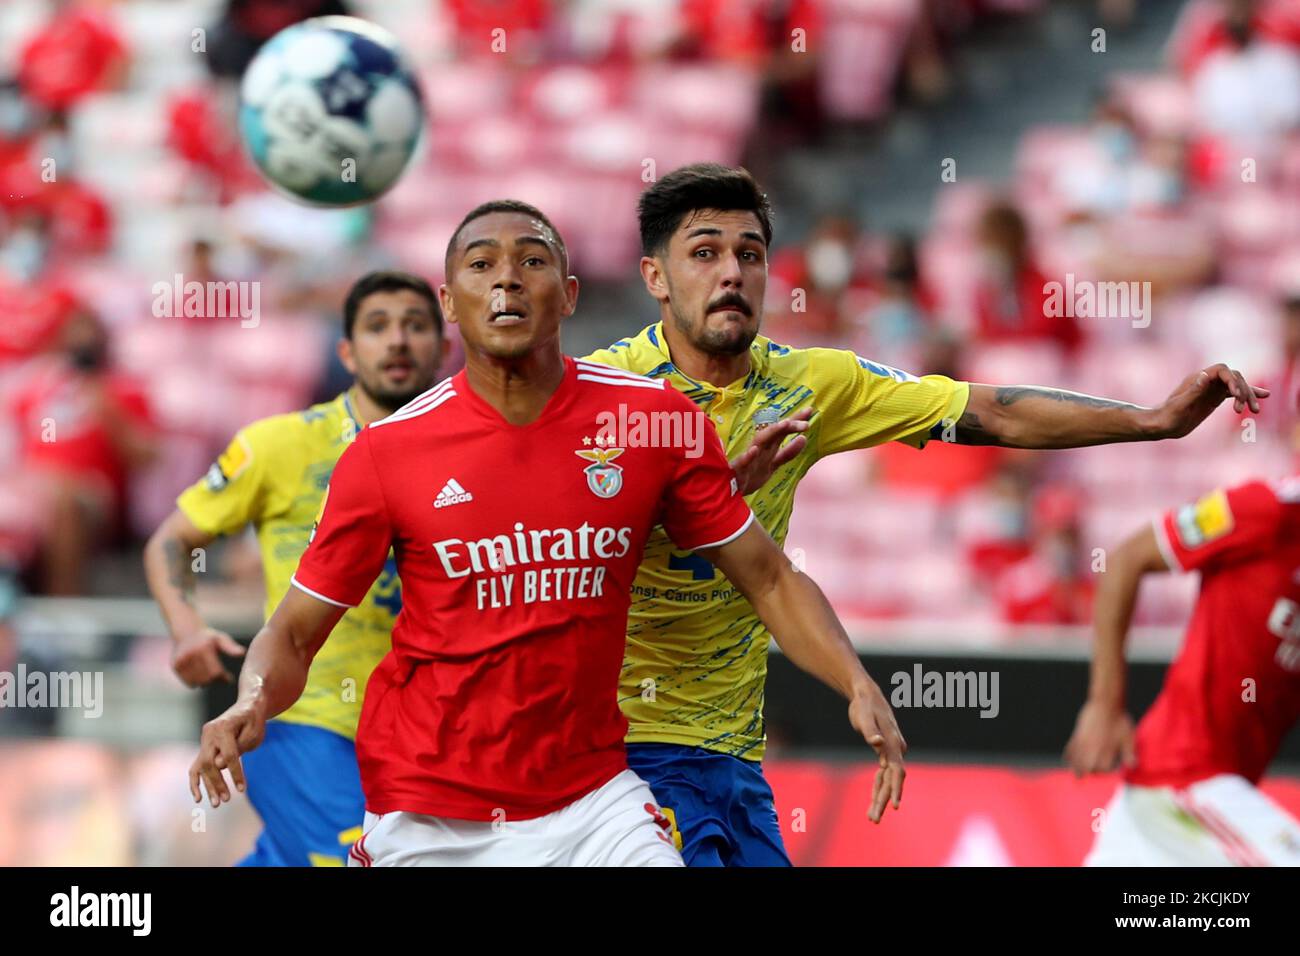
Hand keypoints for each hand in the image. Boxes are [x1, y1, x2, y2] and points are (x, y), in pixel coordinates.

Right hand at [172, 627, 244, 686]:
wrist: (187, 633)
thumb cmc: (208, 637)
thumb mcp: (221, 639)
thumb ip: (231, 647)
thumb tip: (242, 653)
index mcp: (204, 648)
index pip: (216, 672)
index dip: (224, 678)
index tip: (229, 679)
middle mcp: (191, 655)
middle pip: (206, 679)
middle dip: (215, 681)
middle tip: (220, 677)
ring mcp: (181, 661)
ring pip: (197, 683)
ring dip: (206, 683)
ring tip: (210, 675)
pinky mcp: (175, 666)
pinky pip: (188, 683)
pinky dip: (196, 683)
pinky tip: (200, 675)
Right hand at [188, 696, 266, 806]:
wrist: (247, 705)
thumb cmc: (253, 720)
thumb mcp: (253, 732)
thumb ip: (238, 748)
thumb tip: (218, 766)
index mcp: (223, 727)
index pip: (228, 755)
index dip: (235, 773)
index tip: (242, 789)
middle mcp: (209, 733)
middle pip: (209, 762)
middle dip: (217, 783)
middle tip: (226, 800)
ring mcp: (204, 739)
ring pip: (201, 766)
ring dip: (208, 786)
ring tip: (216, 804)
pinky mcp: (204, 746)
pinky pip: (196, 765)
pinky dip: (196, 781)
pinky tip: (198, 797)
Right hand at [729, 408, 812, 495]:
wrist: (730, 491)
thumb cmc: (751, 474)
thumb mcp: (773, 463)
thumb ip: (788, 453)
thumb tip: (804, 438)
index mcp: (768, 447)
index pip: (783, 431)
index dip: (796, 421)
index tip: (810, 410)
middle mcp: (760, 449)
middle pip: (775, 433)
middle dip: (789, 426)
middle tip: (806, 424)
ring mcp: (749, 458)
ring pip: (760, 442)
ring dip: (771, 432)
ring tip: (785, 424)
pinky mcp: (738, 470)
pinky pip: (743, 462)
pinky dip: (748, 456)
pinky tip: (754, 450)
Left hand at [848, 682, 906, 822]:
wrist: (867, 695)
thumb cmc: (864, 705)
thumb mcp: (864, 716)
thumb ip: (870, 731)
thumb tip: (876, 743)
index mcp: (892, 743)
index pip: (897, 771)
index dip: (896, 789)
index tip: (895, 806)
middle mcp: (895, 750)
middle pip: (892, 780)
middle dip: (884, 800)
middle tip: (873, 820)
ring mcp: (891, 752)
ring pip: (887, 780)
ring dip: (881, 798)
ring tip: (872, 818)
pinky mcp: (885, 753)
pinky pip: (883, 775)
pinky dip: (879, 787)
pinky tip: (874, 800)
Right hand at [1064, 700, 1135, 776]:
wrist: (1106, 703)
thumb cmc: (1120, 720)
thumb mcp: (1128, 736)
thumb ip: (1129, 752)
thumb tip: (1132, 766)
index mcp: (1107, 750)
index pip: (1102, 768)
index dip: (1105, 771)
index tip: (1108, 769)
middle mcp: (1094, 748)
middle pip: (1087, 767)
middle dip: (1090, 772)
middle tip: (1092, 773)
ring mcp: (1084, 741)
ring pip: (1076, 760)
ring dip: (1077, 768)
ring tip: (1078, 774)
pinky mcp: (1077, 734)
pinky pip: (1070, 748)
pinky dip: (1069, 756)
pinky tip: (1069, 760)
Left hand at [1149, 364, 1268, 438]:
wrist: (1162, 425)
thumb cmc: (1167, 416)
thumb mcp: (1179, 406)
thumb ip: (1193, 391)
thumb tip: (1206, 375)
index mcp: (1198, 378)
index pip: (1222, 370)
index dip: (1232, 380)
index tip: (1236, 395)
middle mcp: (1207, 381)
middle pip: (1233, 378)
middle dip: (1243, 390)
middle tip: (1245, 408)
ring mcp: (1212, 389)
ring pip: (1236, 386)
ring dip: (1248, 395)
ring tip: (1256, 410)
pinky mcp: (1214, 399)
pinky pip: (1234, 394)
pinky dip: (1246, 396)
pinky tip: (1260, 400)